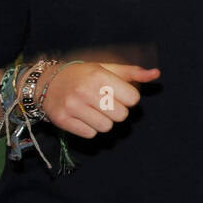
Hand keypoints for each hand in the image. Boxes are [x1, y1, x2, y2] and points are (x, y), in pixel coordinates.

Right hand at [40, 62, 160, 138]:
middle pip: (121, 115)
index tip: (119, 95)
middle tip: (106, 103)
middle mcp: (85, 91)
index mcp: (99, 76)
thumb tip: (156, 74)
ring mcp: (72, 106)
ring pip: (107, 127)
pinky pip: (90, 134)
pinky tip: (84, 117)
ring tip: (95, 110)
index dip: (129, 99)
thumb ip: (132, 73)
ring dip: (104, 121)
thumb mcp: (106, 68)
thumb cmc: (83, 75)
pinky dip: (90, 129)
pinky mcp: (63, 120)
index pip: (133, 99)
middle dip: (117, 111)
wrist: (46, 82)